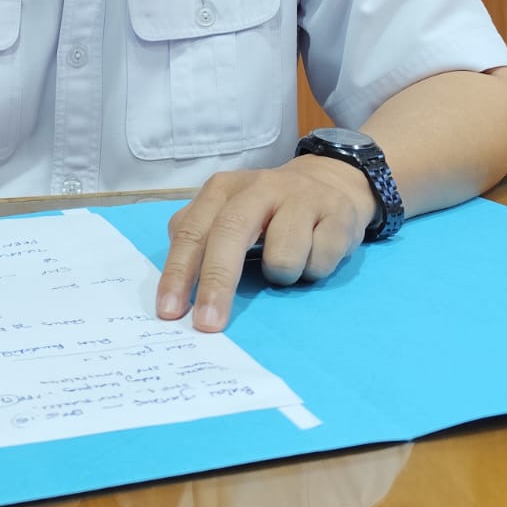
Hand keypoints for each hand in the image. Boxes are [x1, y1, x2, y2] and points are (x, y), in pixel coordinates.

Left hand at [155, 155, 375, 331]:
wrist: (330, 181)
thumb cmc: (268, 211)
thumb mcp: (229, 213)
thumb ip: (201, 238)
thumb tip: (175, 289)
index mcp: (223, 189)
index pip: (192, 231)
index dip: (178, 272)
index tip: (170, 312)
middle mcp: (258, 187)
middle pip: (230, 233)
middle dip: (216, 283)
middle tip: (208, 324)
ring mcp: (300, 197)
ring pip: (282, 258)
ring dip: (282, 276)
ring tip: (289, 262)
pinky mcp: (336, 213)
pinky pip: (319, 262)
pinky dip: (314, 269)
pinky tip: (315, 250)